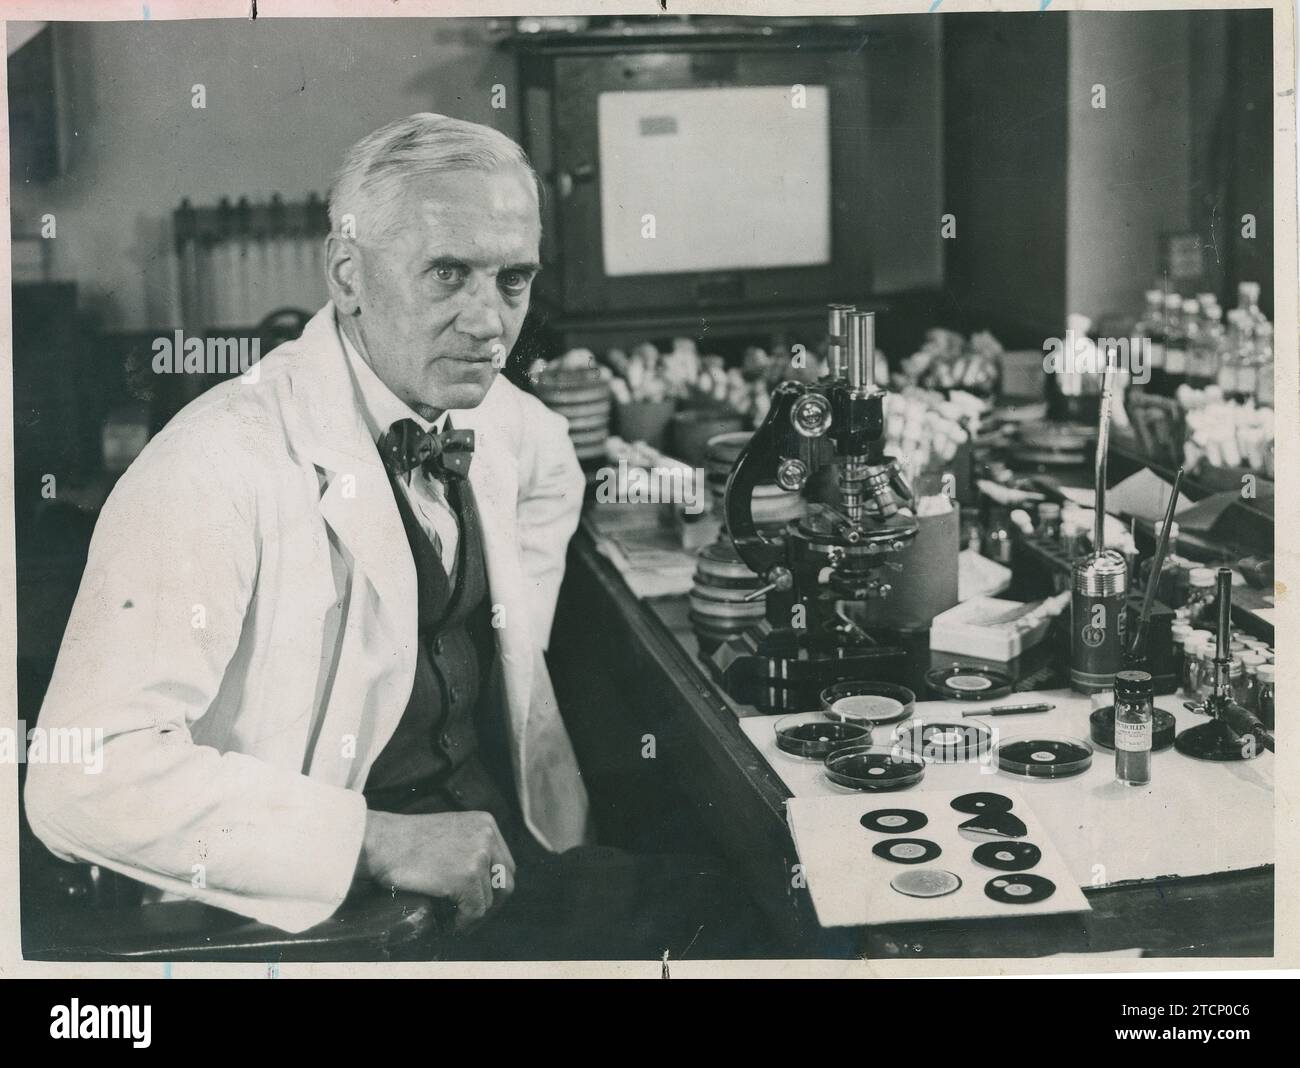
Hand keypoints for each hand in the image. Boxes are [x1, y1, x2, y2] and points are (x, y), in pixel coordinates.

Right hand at [359, 810, 516, 931]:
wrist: (381, 842)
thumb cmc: (406, 841)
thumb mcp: (450, 832)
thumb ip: (471, 846)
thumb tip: (485, 878)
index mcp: (486, 823)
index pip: (504, 864)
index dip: (494, 888)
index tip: (480, 903)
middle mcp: (488, 836)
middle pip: (506, 881)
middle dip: (492, 904)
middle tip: (472, 918)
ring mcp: (479, 856)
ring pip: (490, 899)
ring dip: (474, 915)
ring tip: (457, 921)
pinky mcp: (467, 877)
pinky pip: (475, 910)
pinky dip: (464, 922)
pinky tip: (451, 924)